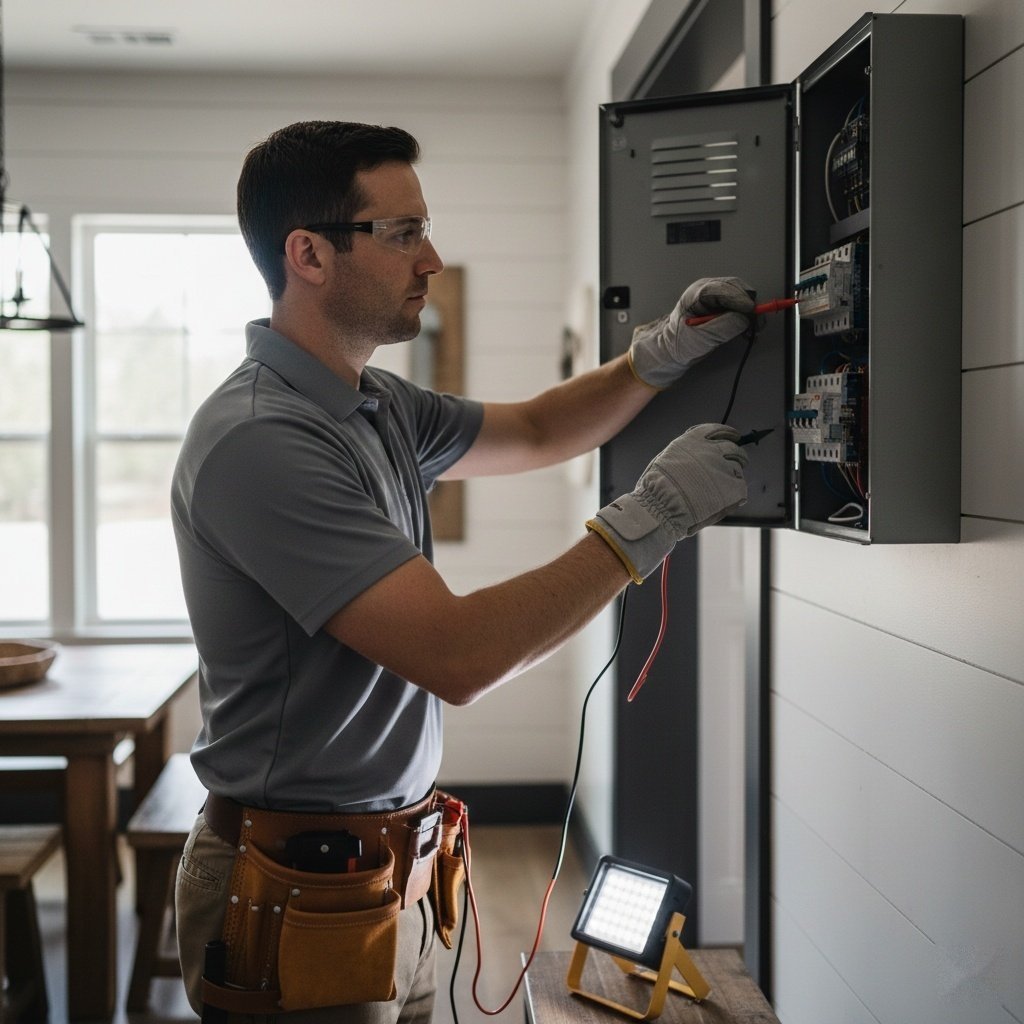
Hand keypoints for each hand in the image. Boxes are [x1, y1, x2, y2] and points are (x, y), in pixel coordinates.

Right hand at [586, 424, 747, 581]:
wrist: (661, 506)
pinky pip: (740, 487)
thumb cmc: (655, 488)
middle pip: (733, 448)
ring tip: (722, 488)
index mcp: (693, 440)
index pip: (718, 430)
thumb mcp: (665, 459)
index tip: (734, 436)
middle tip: (737, 463)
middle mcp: (711, 450)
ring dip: (733, 475)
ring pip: (737, 468)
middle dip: (736, 455)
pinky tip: (724, 500)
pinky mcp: (733, 488)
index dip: (729, 433)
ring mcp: (723, 468)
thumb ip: (684, 454)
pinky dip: (735, 494)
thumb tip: (695, 456)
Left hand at [628, 277, 755, 389]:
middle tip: (756, 323)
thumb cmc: (679, 343)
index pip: (722, 288)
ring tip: (752, 330)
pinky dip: (747, 316)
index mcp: (696, 294)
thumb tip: (744, 319)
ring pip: (741, 296)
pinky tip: (748, 330)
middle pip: (736, 288)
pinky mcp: (722, 306)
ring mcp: (716, 296)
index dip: (739, 298)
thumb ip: (722, 327)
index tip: (751, 311)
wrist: (672, 350)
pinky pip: (740, 306)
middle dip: (748, 305)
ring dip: (750, 312)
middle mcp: (707, 290)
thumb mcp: (700, 338)